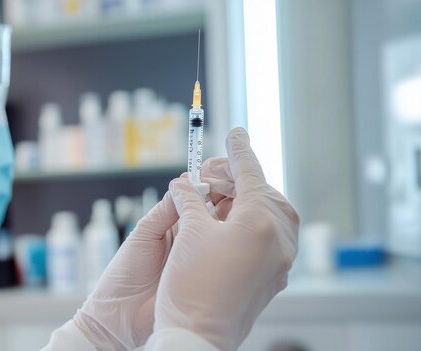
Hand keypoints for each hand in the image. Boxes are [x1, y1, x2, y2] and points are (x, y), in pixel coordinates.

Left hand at [72, 154, 238, 349]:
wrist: (121, 314)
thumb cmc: (125, 273)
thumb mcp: (144, 233)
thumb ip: (165, 210)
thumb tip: (187, 183)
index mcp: (173, 224)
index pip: (196, 197)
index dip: (208, 184)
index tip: (220, 172)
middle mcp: (191, 238)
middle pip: (215, 211)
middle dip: (226, 197)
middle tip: (236, 187)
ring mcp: (202, 257)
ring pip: (223, 231)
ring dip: (232, 218)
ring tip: (241, 207)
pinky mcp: (210, 276)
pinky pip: (224, 256)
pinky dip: (233, 244)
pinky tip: (241, 235)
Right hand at [155, 128, 299, 350]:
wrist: (197, 338)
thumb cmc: (191, 286)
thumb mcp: (188, 232)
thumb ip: (190, 199)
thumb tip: (186, 184)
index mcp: (261, 222)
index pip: (250, 174)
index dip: (238, 151)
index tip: (234, 132)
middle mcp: (279, 241)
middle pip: (265, 194)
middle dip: (239, 179)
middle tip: (210, 176)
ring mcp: (279, 262)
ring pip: (271, 216)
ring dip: (245, 202)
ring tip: (213, 201)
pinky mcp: (272, 279)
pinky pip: (269, 238)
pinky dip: (250, 224)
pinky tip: (225, 225)